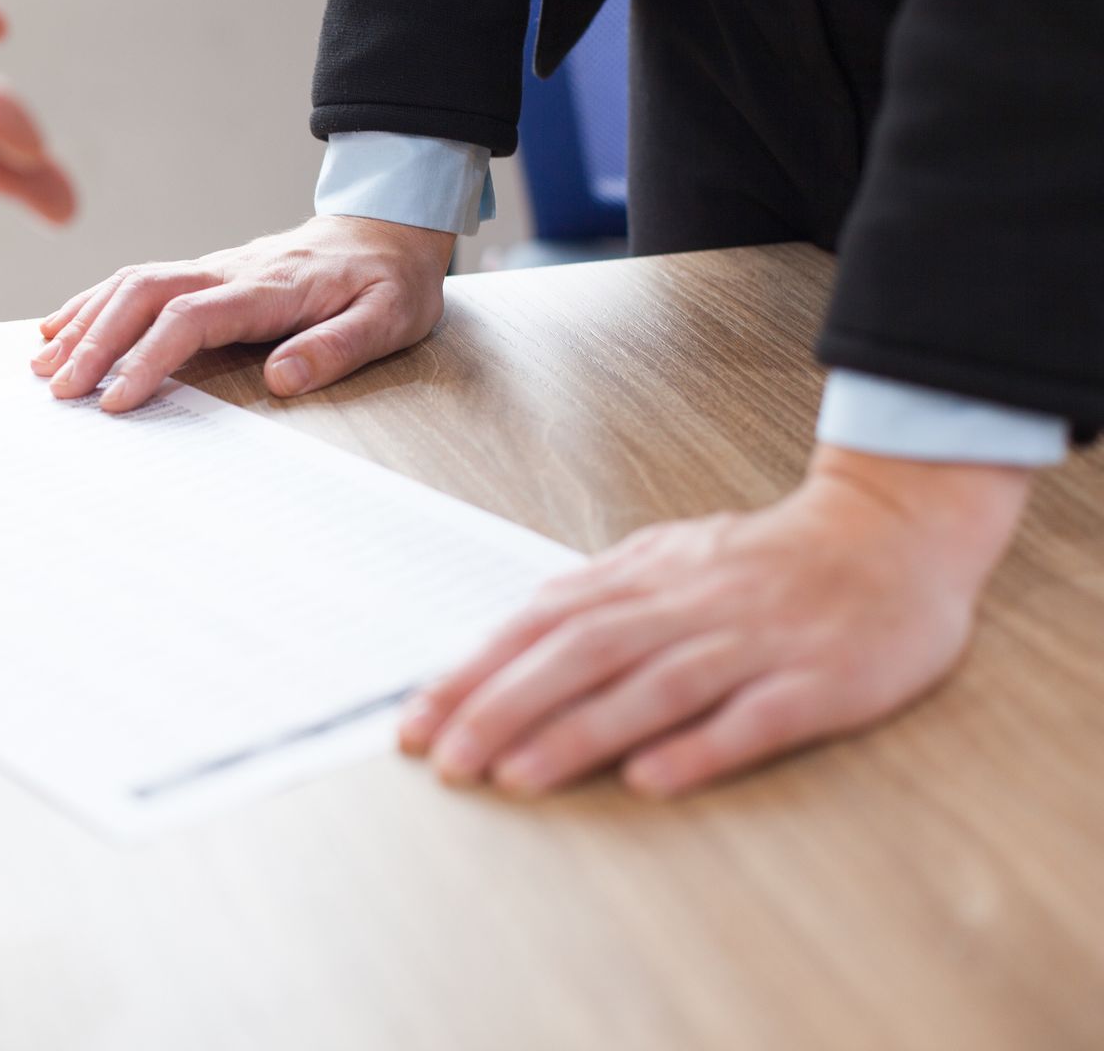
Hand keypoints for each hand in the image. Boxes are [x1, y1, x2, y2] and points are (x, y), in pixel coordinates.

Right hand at [32, 215, 455, 410]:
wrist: (386, 226)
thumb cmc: (389, 280)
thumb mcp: (389, 317)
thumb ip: (338, 347)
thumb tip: (280, 379)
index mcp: (269, 287)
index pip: (192, 317)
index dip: (148, 357)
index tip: (117, 400)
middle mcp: (229, 270)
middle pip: (144, 294)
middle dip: (96, 341)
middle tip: (60, 390)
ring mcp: (212, 267)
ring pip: (132, 282)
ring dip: (84, 321)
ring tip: (43, 365)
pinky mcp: (205, 272)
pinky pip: (138, 280)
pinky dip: (93, 303)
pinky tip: (60, 327)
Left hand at [400, 447, 1032, 797]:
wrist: (894, 533)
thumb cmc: (769, 561)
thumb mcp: (670, 559)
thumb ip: (597, 594)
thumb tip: (513, 634)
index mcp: (644, 581)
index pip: (540, 626)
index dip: (475, 674)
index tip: (418, 723)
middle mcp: (687, 608)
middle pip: (581, 654)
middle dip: (505, 706)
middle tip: (447, 760)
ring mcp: (752, 643)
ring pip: (654, 687)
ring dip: (581, 732)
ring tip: (517, 776)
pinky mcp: (818, 682)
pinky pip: (753, 718)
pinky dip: (700, 747)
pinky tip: (651, 780)